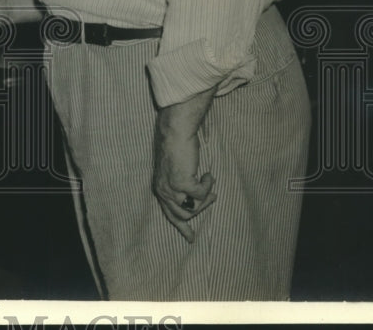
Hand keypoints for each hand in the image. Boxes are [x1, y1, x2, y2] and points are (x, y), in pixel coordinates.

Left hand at [151, 122, 215, 242]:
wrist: (175, 133)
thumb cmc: (177, 148)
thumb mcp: (175, 171)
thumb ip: (180, 185)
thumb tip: (195, 198)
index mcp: (160, 189)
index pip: (169, 215)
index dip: (181, 227)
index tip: (190, 239)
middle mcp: (163, 191)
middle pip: (183, 215)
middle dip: (200, 209)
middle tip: (212, 197)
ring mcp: (171, 188)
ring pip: (193, 208)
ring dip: (206, 198)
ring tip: (210, 184)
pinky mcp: (182, 183)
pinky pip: (201, 194)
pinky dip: (207, 185)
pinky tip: (206, 174)